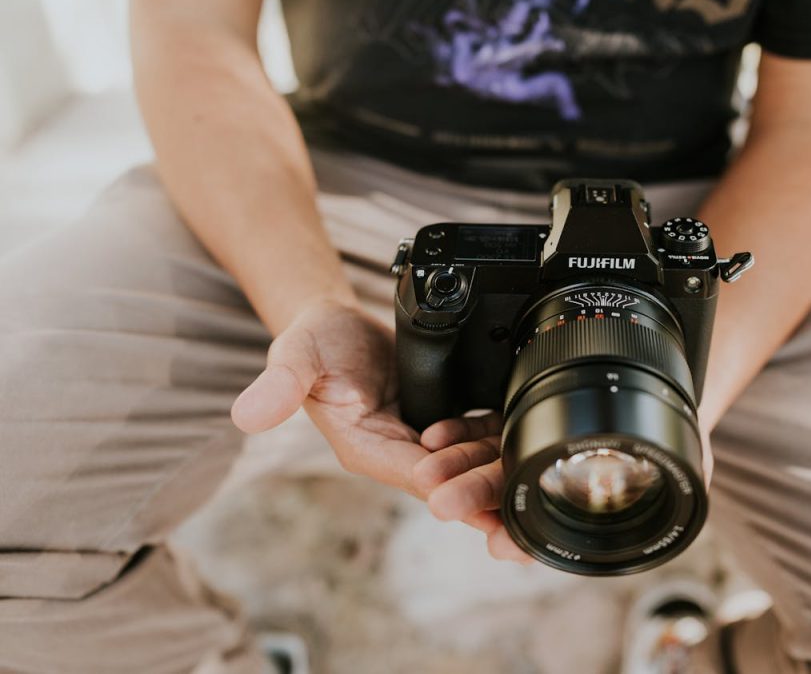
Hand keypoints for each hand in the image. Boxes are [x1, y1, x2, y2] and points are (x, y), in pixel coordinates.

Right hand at [230, 299, 530, 559]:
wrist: (337, 325)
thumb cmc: (314, 342)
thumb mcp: (295, 355)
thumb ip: (279, 384)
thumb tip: (247, 415)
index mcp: (367, 448)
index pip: (413, 477)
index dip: (449, 490)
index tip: (483, 508)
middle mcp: (399, 454)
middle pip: (452, 482)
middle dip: (488, 495)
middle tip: (525, 511)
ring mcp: (424, 444)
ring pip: (472, 466)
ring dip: (502, 472)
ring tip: (538, 477)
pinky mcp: (445, 427)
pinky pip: (481, 442)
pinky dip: (505, 444)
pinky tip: (532, 443)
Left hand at [414, 414, 714, 564]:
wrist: (650, 384)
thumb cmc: (672, 432)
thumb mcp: (692, 455)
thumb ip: (690, 473)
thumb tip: (697, 485)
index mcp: (580, 505)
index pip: (549, 525)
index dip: (523, 536)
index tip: (499, 544)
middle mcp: (549, 482)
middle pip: (506, 490)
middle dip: (473, 498)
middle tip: (443, 503)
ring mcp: (524, 449)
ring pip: (483, 459)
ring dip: (454, 465)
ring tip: (431, 465)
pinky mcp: (507, 415)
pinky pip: (475, 424)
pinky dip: (456, 430)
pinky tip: (436, 434)